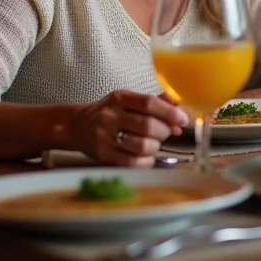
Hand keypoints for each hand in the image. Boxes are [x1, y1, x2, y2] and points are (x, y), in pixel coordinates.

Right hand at [67, 90, 190, 166]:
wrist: (76, 126)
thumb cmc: (110, 112)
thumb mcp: (129, 100)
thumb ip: (156, 102)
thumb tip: (182, 114)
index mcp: (119, 98)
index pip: (149, 103)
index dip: (170, 112)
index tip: (183, 119)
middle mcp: (110, 116)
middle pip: (148, 126)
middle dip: (165, 131)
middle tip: (168, 132)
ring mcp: (104, 136)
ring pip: (142, 145)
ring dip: (156, 147)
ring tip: (154, 143)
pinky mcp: (102, 155)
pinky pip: (132, 162)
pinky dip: (146, 161)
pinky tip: (146, 156)